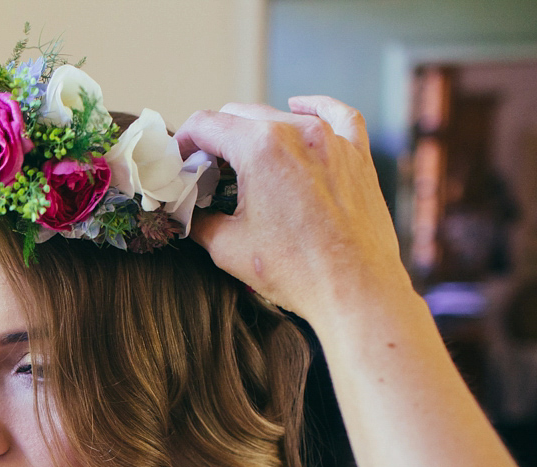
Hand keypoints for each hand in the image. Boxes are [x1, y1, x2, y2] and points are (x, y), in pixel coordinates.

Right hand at [175, 96, 411, 323]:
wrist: (355, 290)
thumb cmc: (297, 271)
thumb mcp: (228, 248)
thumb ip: (200, 220)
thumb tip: (187, 212)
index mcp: (261, 148)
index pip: (207, 124)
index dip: (184, 140)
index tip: (179, 159)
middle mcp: (298, 132)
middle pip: (241, 115)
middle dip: (216, 138)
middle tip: (205, 170)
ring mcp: (333, 140)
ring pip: (281, 115)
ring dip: (255, 132)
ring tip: (244, 160)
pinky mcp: (357, 156)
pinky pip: (337, 116)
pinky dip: (314, 108)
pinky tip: (299, 107)